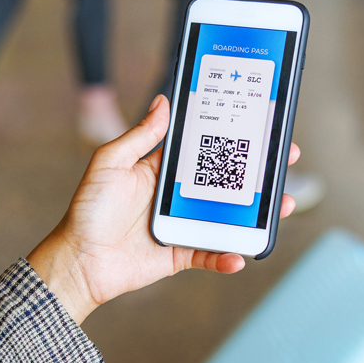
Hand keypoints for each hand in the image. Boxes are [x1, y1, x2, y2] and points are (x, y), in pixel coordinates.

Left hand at [27, 96, 300, 323]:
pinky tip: (242, 253)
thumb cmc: (88, 211)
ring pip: (228, 216)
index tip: (259, 126)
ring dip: (257, 213)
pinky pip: (212, 253)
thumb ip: (140, 136)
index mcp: (162, 170)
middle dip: (257, 171)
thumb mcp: (110, 163)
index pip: (204, 148)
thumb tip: (162, 102)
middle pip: (225, 181)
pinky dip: (228, 255)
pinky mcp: (181, 254)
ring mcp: (182, 225)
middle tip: (285, 160)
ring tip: (283, 205)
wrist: (78, 261)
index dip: (231, 137)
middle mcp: (177, 195)